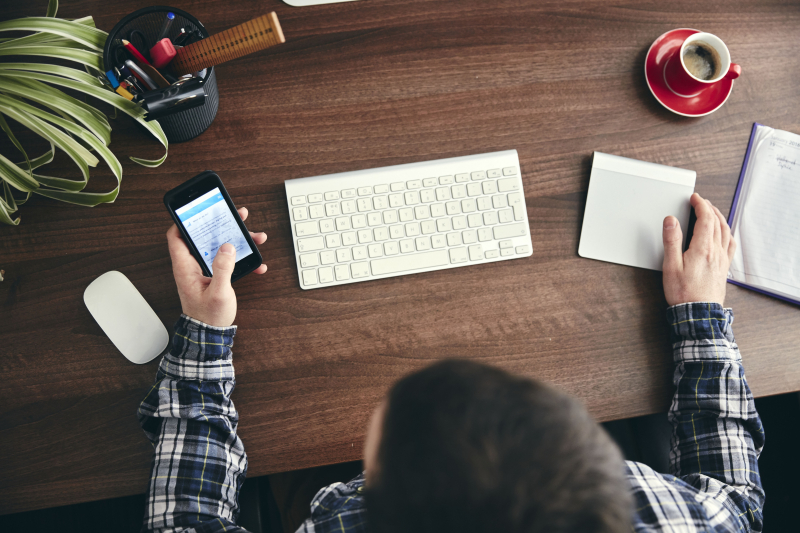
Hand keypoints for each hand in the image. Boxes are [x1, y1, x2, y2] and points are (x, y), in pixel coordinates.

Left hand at [166, 207, 267, 326]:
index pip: (177, 236)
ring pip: (219, 247)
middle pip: (203, 237)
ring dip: (237, 241)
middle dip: (221, 225)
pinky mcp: (214, 276)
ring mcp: (204, 271)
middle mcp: (193, 266)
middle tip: (237, 216)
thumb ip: (222, 268)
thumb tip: (227, 246)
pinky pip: (227, 262)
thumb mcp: (218, 292)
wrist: (210, 335)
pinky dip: (242, 260)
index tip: (201, 210)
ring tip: (255, 237)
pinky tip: (257, 264)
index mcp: (186, 268)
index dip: (186, 220)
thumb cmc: (208, 317)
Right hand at [662, 193, 735, 306]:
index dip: (701, 205)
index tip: (695, 198)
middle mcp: (716, 252)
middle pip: (717, 223)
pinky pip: (730, 245)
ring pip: (726, 232)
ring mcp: (722, 260)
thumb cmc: (683, 293)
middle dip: (710, 208)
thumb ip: (672, 241)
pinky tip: (724, 234)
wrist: (698, 313)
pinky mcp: (723, 268)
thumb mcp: (671, 266)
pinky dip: (727, 233)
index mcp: (703, 248)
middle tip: (701, 202)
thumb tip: (671, 221)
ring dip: (720, 218)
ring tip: (712, 212)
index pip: (706, 219)